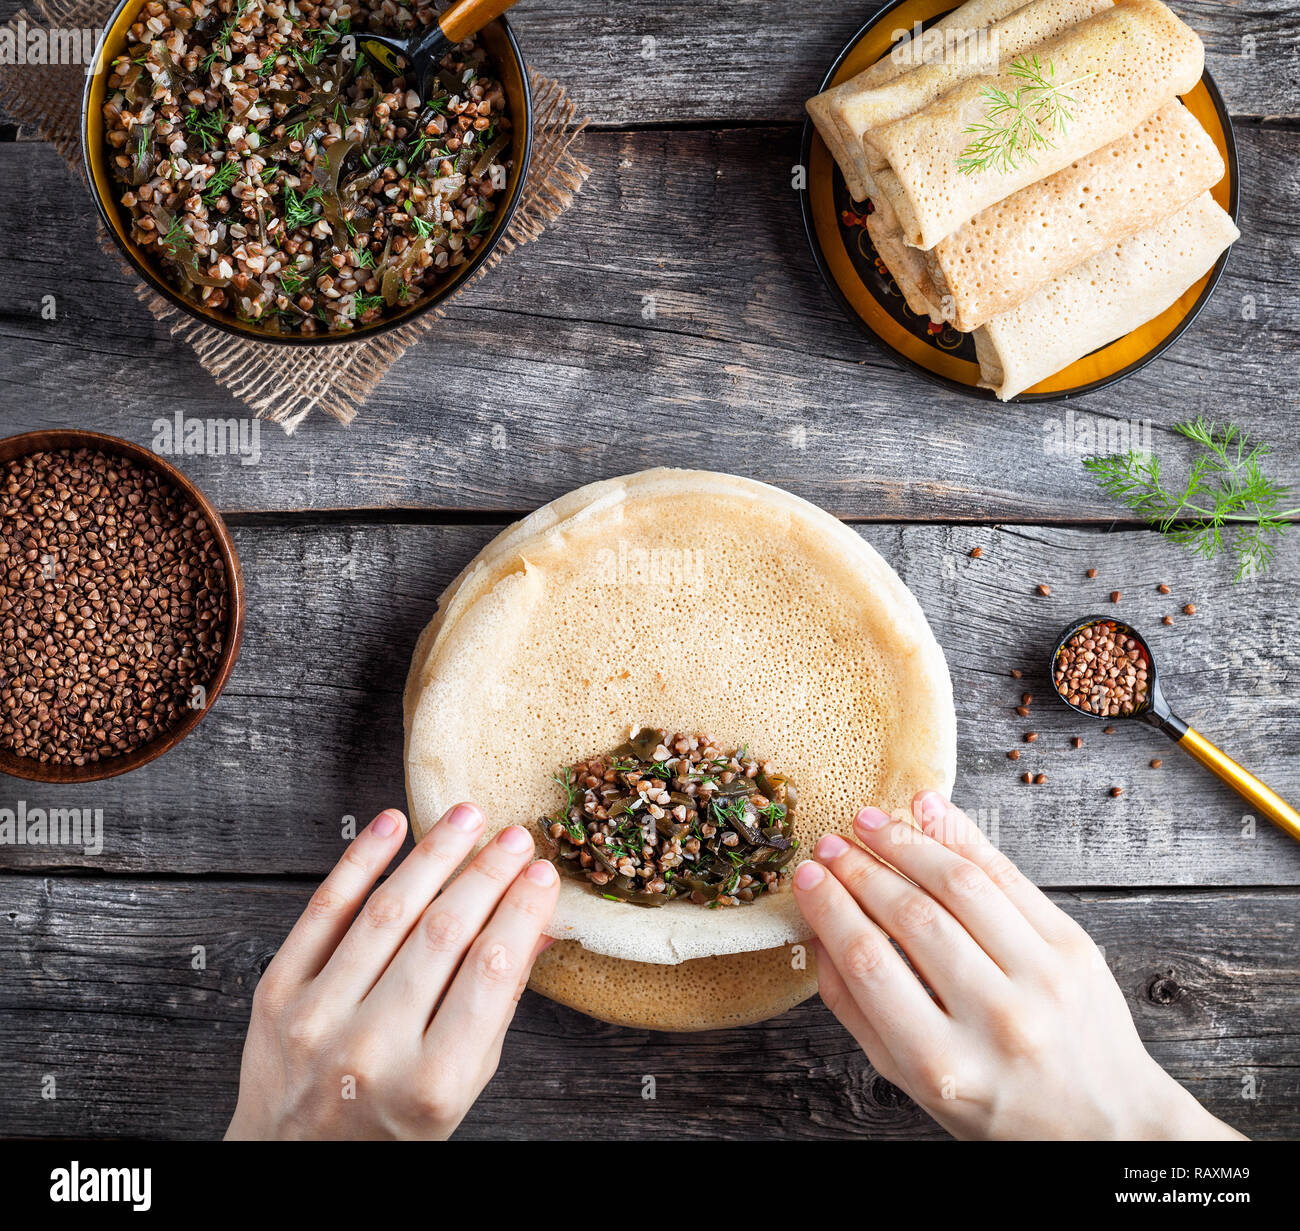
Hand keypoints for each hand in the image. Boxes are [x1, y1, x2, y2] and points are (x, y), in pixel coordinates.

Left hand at [226, 804, 558, 1138]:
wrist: (296, 1161)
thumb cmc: (395, 1122)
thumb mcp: (463, 1082)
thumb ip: (499, 1003)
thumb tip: (540, 920)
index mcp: (431, 1082)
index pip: (490, 971)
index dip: (522, 911)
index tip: (543, 873)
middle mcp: (372, 1050)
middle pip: (442, 934)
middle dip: (487, 874)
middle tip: (516, 837)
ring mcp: (318, 1018)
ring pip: (386, 913)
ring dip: (433, 854)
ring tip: (468, 817)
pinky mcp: (278, 993)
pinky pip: (323, 912)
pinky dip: (359, 861)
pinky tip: (393, 824)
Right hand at [794, 790, 1243, 1140]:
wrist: (1104, 1121)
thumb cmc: (996, 1102)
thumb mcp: (911, 1078)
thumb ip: (857, 1010)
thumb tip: (820, 931)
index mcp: (944, 1065)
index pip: (870, 964)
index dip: (831, 909)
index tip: (807, 878)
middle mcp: (997, 1020)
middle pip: (912, 918)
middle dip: (860, 870)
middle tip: (829, 845)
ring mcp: (1042, 978)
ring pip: (960, 885)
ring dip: (906, 843)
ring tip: (870, 822)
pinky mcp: (1073, 947)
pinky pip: (1008, 876)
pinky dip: (962, 835)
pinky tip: (927, 811)